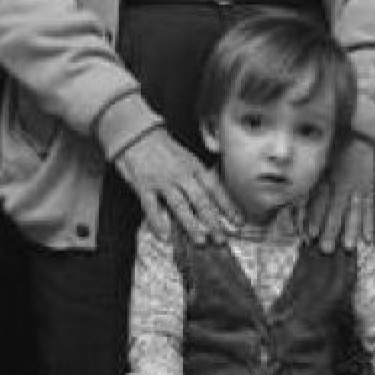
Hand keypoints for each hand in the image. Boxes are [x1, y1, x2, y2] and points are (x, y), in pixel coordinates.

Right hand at [115, 128, 234, 243]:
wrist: (136, 133)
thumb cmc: (161, 146)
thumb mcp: (185, 157)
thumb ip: (196, 176)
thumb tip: (212, 199)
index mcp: (193, 166)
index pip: (215, 189)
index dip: (227, 206)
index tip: (238, 221)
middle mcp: (181, 174)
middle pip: (201, 200)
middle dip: (213, 221)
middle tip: (222, 238)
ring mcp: (162, 180)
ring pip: (180, 205)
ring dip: (192, 225)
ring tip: (201, 240)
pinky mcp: (144, 185)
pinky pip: (152, 208)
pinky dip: (158, 223)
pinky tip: (164, 236)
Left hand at [306, 137, 374, 252]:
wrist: (357, 135)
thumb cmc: (332, 154)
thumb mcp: (318, 168)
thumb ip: (309, 189)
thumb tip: (294, 208)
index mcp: (327, 178)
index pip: (319, 201)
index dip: (314, 217)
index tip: (309, 234)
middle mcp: (342, 183)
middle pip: (336, 209)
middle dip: (331, 229)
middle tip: (326, 248)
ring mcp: (358, 187)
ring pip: (355, 210)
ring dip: (351, 229)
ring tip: (349, 246)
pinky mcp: (370, 189)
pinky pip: (370, 208)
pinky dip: (370, 224)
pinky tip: (368, 239)